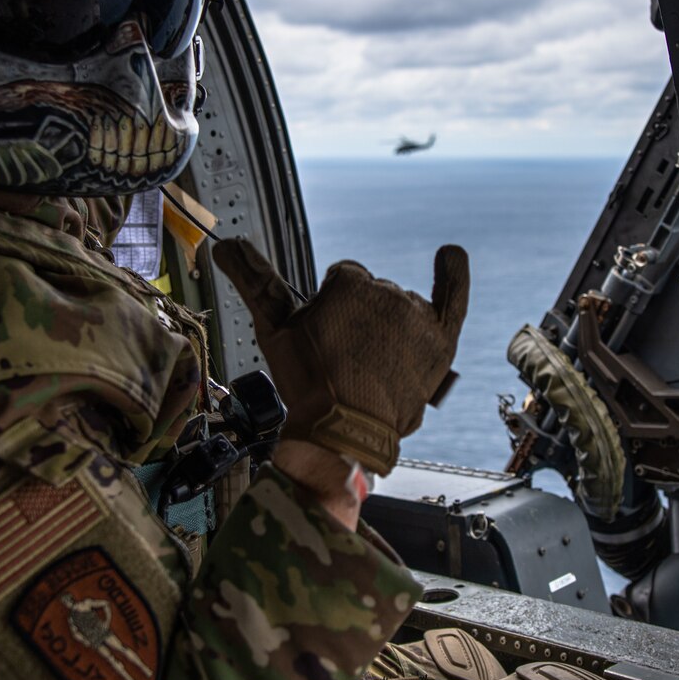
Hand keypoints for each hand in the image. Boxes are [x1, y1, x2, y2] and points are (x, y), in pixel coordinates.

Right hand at [211, 239, 468, 477]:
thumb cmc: (307, 384)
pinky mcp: (440, 339)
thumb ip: (254, 281)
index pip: (344, 282)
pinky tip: (450, 253)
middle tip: (349, 361)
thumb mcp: (275, 329)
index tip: (328, 343)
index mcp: (349, 283)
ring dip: (392, 326)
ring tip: (375, 366)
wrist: (343, 433)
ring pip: (402, 306)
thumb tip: (225, 246)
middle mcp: (387, 291)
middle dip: (361, 321)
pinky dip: (453, 272)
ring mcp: (416, 315)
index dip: (333, 313)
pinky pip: (453, 296)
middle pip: (373, 294)